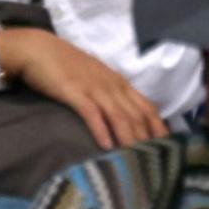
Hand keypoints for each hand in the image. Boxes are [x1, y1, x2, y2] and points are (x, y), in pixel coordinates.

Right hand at [0, 29, 166, 148]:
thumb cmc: (68, 67)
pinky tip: (106, 146)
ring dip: (129, 137)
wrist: (40, 49)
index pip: (147, 107)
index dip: (158, 127)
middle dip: (148, 138)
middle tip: (157, 159)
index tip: (168, 146)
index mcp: (120, 83)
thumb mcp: (97, 80)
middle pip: (136, 114)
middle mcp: (112, 85)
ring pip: (118, 115)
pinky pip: (92, 113)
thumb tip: (124, 119)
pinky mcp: (74, 92)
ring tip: (137, 158)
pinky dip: (101, 130)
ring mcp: (94, 88)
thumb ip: (111, 96)